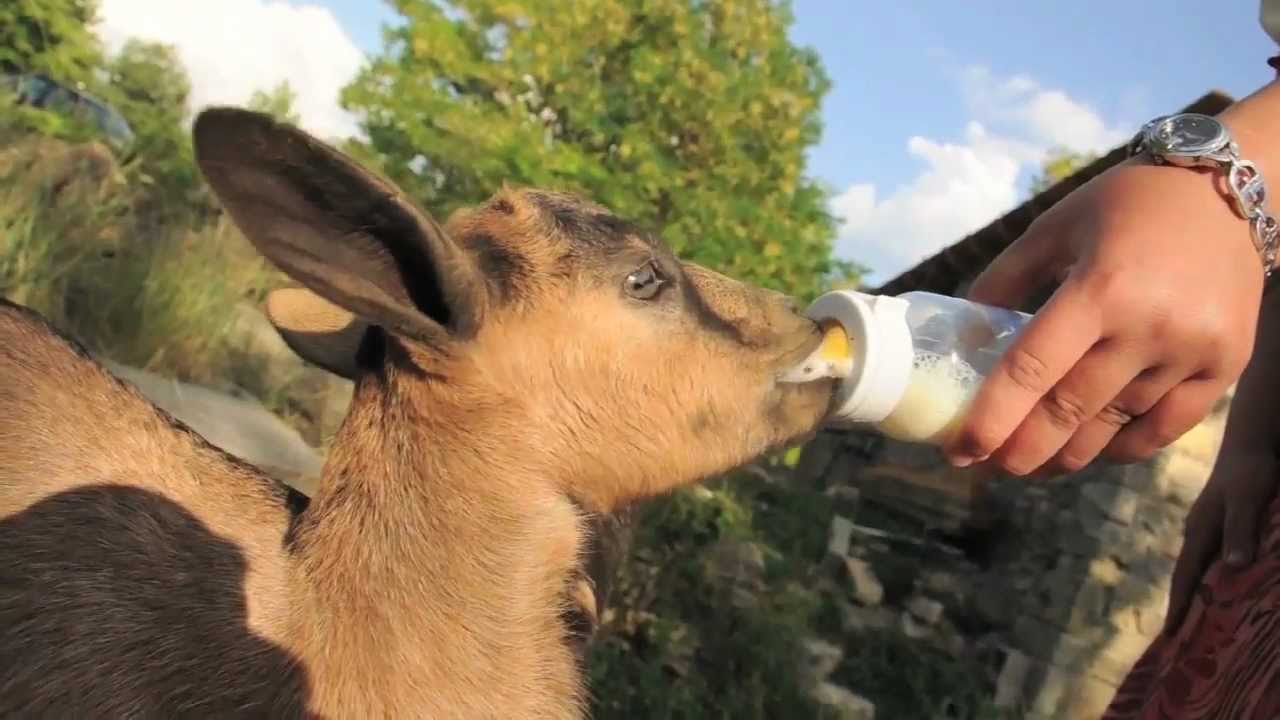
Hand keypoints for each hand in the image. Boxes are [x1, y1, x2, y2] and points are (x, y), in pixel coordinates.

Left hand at [943, 159, 1262, 475]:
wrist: (1230, 189)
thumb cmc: (1129, 204)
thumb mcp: (1055, 228)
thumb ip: (1005, 280)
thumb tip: (963, 333)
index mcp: (1100, 288)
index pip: (1031, 370)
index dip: (992, 417)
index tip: (961, 450)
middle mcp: (1149, 326)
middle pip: (1070, 410)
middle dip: (1023, 449)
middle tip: (990, 466)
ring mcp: (1192, 350)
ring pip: (1116, 424)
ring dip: (1069, 452)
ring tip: (1034, 463)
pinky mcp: (1227, 365)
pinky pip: (1165, 426)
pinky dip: (1124, 445)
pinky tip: (1093, 449)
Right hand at [1164, 448, 1278, 635]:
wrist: (1254, 439)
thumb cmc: (1252, 470)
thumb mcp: (1247, 499)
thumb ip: (1239, 530)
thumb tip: (1233, 567)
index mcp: (1199, 530)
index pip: (1184, 576)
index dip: (1178, 606)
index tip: (1170, 635)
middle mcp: (1197, 531)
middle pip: (1186, 575)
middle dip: (1182, 606)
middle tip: (1179, 639)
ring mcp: (1206, 525)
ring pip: (1197, 566)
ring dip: (1194, 592)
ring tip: (1196, 619)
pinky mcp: (1219, 521)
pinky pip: (1209, 556)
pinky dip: (1209, 575)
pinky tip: (1218, 584)